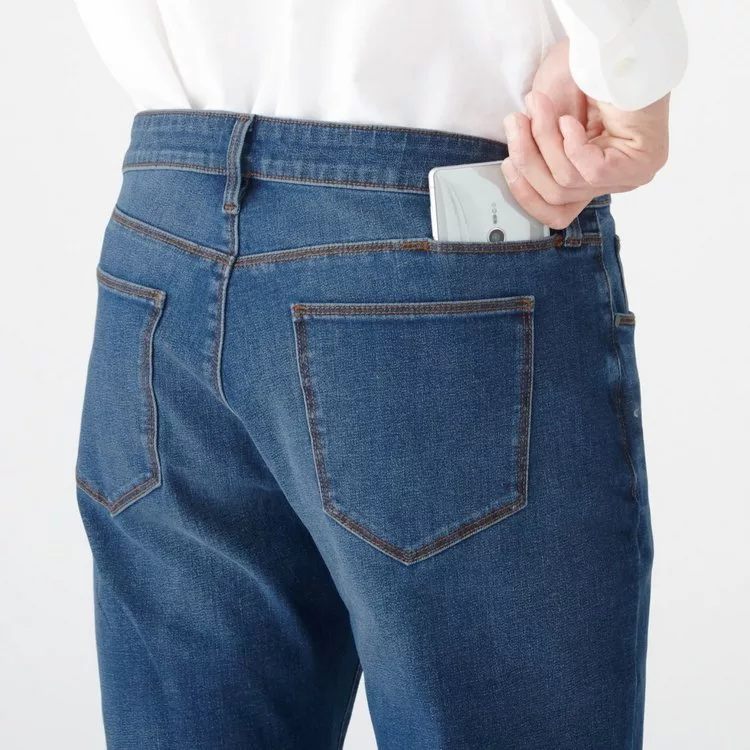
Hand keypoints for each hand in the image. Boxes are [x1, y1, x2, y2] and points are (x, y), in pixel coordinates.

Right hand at [501, 39, 670, 229]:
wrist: (611, 43)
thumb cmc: (582, 75)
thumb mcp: (546, 123)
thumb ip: (537, 156)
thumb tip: (518, 176)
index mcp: (594, 175)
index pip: (558, 212)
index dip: (526, 195)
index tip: (507, 164)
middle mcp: (614, 179)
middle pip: (557, 197)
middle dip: (528, 159)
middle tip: (515, 123)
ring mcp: (631, 174)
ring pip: (568, 183)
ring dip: (546, 141)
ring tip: (540, 107)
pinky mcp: (641, 164)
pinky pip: (592, 172)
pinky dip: (573, 144)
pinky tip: (573, 120)